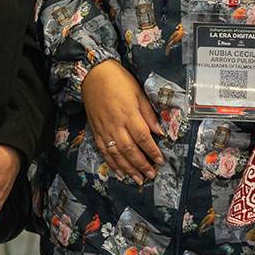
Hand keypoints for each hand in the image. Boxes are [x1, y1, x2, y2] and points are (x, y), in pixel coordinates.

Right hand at [81, 59, 163, 184]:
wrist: (94, 74)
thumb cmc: (119, 80)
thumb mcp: (138, 92)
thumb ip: (148, 113)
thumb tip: (160, 132)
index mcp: (129, 114)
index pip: (143, 138)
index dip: (152, 151)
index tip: (160, 161)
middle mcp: (116, 125)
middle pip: (130, 150)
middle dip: (142, 165)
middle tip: (151, 175)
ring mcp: (104, 130)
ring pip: (117, 154)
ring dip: (128, 169)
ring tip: (138, 179)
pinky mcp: (96, 131)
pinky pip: (104, 151)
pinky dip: (112, 163)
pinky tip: (119, 172)